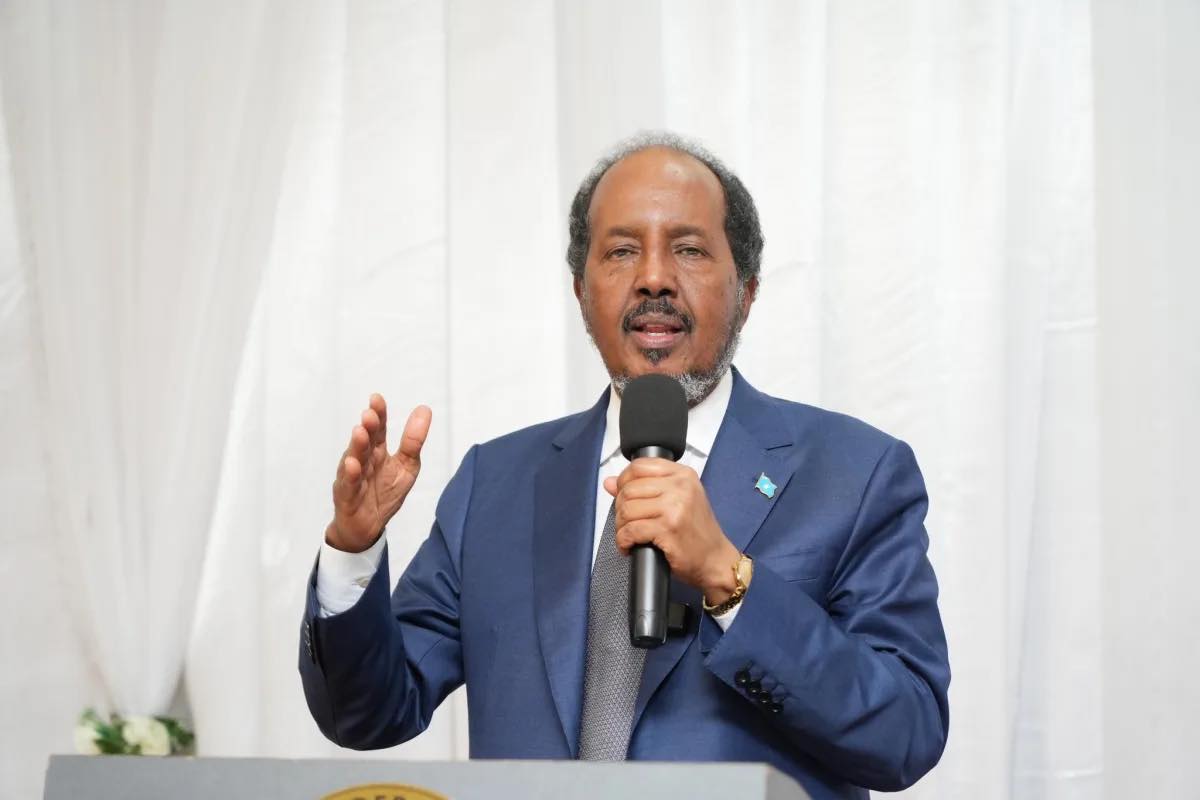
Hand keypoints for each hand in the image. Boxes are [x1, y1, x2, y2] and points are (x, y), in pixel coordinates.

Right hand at [326, 394, 430, 552]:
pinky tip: (352, 464)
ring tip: (360, 432)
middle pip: (365, 441)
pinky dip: (351, 474)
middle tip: (370, 414)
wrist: (367, 526)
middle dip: (368, 427)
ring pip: (354, 459)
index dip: (378, 414)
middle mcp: (363, 460)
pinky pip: (349, 484)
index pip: (378, 429)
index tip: (377, 398)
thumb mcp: (406, 466)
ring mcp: (353, 477)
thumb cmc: (385, 492)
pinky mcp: (347, 496)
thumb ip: (413, 441)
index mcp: (377, 451)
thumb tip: (425, 409)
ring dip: (357, 446)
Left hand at [604, 458, 741, 604]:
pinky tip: (629, 546)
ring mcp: (674, 508)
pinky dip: (623, 541)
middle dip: (620, 509)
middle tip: (627, 522)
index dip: (624, 481)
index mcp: (683, 475)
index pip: (639, 466)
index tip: (624, 496)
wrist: (715, 559)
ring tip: (629, 535)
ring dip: (621, 527)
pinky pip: (631, 530)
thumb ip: (645, 487)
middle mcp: (680, 487)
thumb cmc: (697, 532)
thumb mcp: (678, 501)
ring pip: (627, 510)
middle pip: (629, 489)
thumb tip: (609, 482)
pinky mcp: (668, 529)